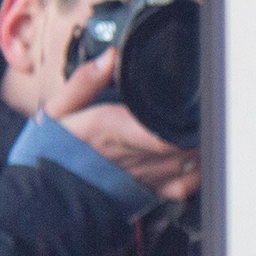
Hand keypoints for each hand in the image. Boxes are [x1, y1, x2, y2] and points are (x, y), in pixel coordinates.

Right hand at [51, 50, 202, 203]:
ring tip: (205, 126)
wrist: (45, 198)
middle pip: (183, 144)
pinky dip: (199, 170)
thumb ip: (84, 82)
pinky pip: (184, 186)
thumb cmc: (51, 153)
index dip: (185, 122)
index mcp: (110, 130)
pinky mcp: (146, 192)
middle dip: (200, 125)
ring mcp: (141, 177)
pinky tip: (201, 156)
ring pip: (187, 162)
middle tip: (209, 105)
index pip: (159, 134)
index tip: (200, 103)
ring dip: (201, 145)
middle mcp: (130, 157)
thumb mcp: (56, 111)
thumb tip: (109, 57)